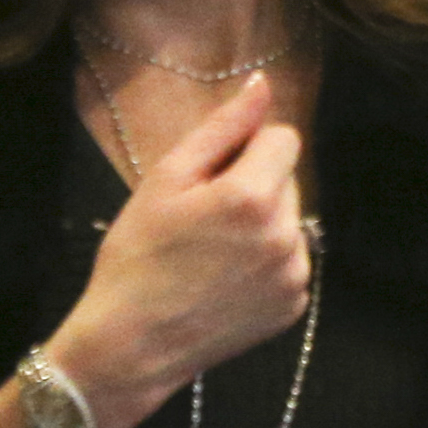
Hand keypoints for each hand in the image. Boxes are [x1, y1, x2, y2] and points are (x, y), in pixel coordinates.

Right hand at [49, 73, 312, 427]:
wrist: (132, 342)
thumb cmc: (137, 255)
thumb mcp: (167, 179)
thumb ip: (222, 128)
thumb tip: (261, 85)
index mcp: (254, 197)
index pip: (283, 138)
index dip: (246, 148)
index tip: (212, 174)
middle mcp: (286, 235)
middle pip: (287, 180)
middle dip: (253, 186)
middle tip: (202, 219)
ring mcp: (295, 275)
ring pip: (290, 221)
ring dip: (261, 224)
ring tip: (211, 252)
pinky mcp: (296, 305)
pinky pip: (290, 262)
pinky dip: (265, 263)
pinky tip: (224, 279)